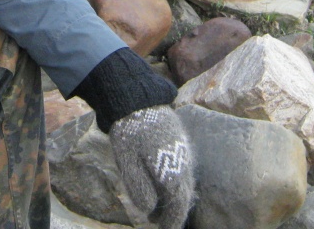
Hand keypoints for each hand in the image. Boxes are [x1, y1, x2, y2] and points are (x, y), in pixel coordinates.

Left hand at [109, 105, 194, 228]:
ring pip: (185, 181)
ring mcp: (184, 150)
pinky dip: (175, 182)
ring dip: (175, 197)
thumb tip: (149, 211)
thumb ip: (139, 189)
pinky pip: (183, 168)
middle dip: (174, 211)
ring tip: (159, 207)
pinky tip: (163, 184)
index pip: (178, 203)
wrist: (135, 98)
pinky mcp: (180, 141)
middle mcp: (183, 162)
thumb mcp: (128, 163)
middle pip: (184, 194)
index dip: (173, 220)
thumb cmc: (129, 132)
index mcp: (172, 170)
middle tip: (160, 222)